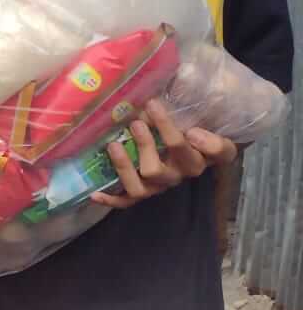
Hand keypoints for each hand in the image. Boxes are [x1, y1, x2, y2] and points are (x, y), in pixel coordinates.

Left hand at [92, 99, 237, 210]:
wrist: (191, 147)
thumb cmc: (195, 124)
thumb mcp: (206, 114)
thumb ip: (201, 108)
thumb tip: (187, 116)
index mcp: (204, 154)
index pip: (215, 151)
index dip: (207, 145)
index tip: (193, 130)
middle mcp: (181, 172)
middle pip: (163, 169)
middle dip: (148, 146)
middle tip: (136, 122)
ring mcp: (161, 184)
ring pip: (142, 187)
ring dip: (125, 167)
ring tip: (112, 145)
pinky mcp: (144, 191)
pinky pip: (127, 201)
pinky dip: (111, 199)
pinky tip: (94, 193)